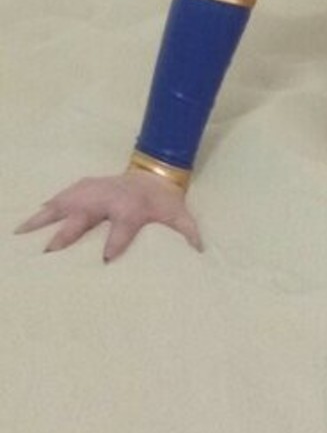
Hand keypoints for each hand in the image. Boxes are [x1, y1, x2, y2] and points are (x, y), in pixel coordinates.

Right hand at [15, 169, 203, 263]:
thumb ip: (188, 232)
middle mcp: (108, 199)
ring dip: (43, 219)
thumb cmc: (163, 202)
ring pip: (63, 204)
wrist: (153, 174)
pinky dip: (44, 209)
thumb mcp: (179, 215)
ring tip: (21, 233)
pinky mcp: (83, 188)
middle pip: (84, 217)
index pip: (123, 228)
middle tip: (51, 251)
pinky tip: (27, 223)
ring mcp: (92, 191)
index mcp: (131, 209)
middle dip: (68, 234)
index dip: (115, 243)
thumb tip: (200, 251)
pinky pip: (59, 198)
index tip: (106, 259)